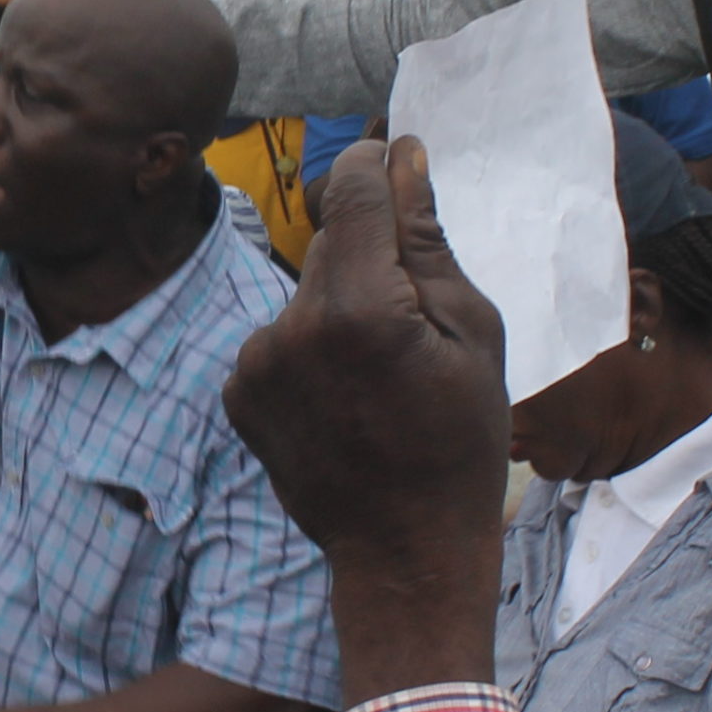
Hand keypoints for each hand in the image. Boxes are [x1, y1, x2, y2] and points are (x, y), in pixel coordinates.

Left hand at [222, 135, 504, 697]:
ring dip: (341, 305)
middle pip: (331, 237)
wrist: (403, 550)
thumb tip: (403, 161)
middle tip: (415, 314)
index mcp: (361, 307)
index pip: (352, 184)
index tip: (398, 167)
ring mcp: (255, 360)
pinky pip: (281, 336)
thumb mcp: (474, 336)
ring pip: (306, 289)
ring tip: (380, 373)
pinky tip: (345, 398)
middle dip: (372, 253)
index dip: (378, 163)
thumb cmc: (459, 444)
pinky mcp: (237, 390)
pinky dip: (311, 349)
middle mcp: (292, 325)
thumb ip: (429, 243)